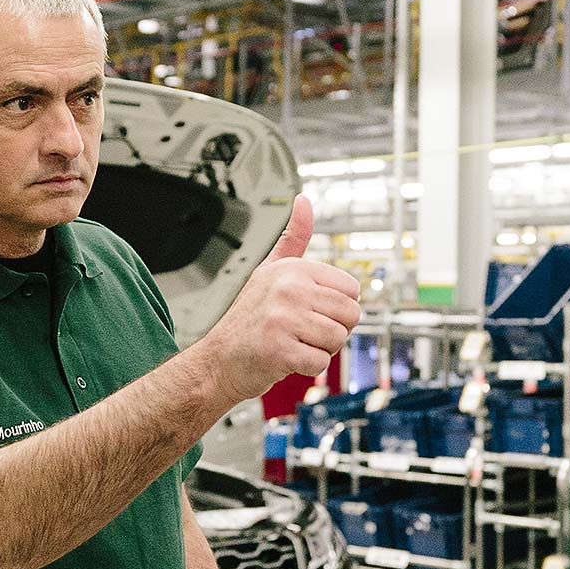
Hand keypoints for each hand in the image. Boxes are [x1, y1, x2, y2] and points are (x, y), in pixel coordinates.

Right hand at [193, 194, 360, 408]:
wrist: (218, 360)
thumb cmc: (249, 317)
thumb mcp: (269, 270)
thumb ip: (293, 238)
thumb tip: (304, 201)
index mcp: (292, 269)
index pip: (351, 290)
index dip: (336, 307)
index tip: (310, 311)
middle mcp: (288, 289)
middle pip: (350, 315)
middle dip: (332, 330)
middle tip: (302, 331)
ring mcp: (283, 319)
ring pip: (338, 339)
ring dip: (320, 349)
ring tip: (294, 343)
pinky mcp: (280, 350)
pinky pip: (321, 362)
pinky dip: (307, 367)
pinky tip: (287, 358)